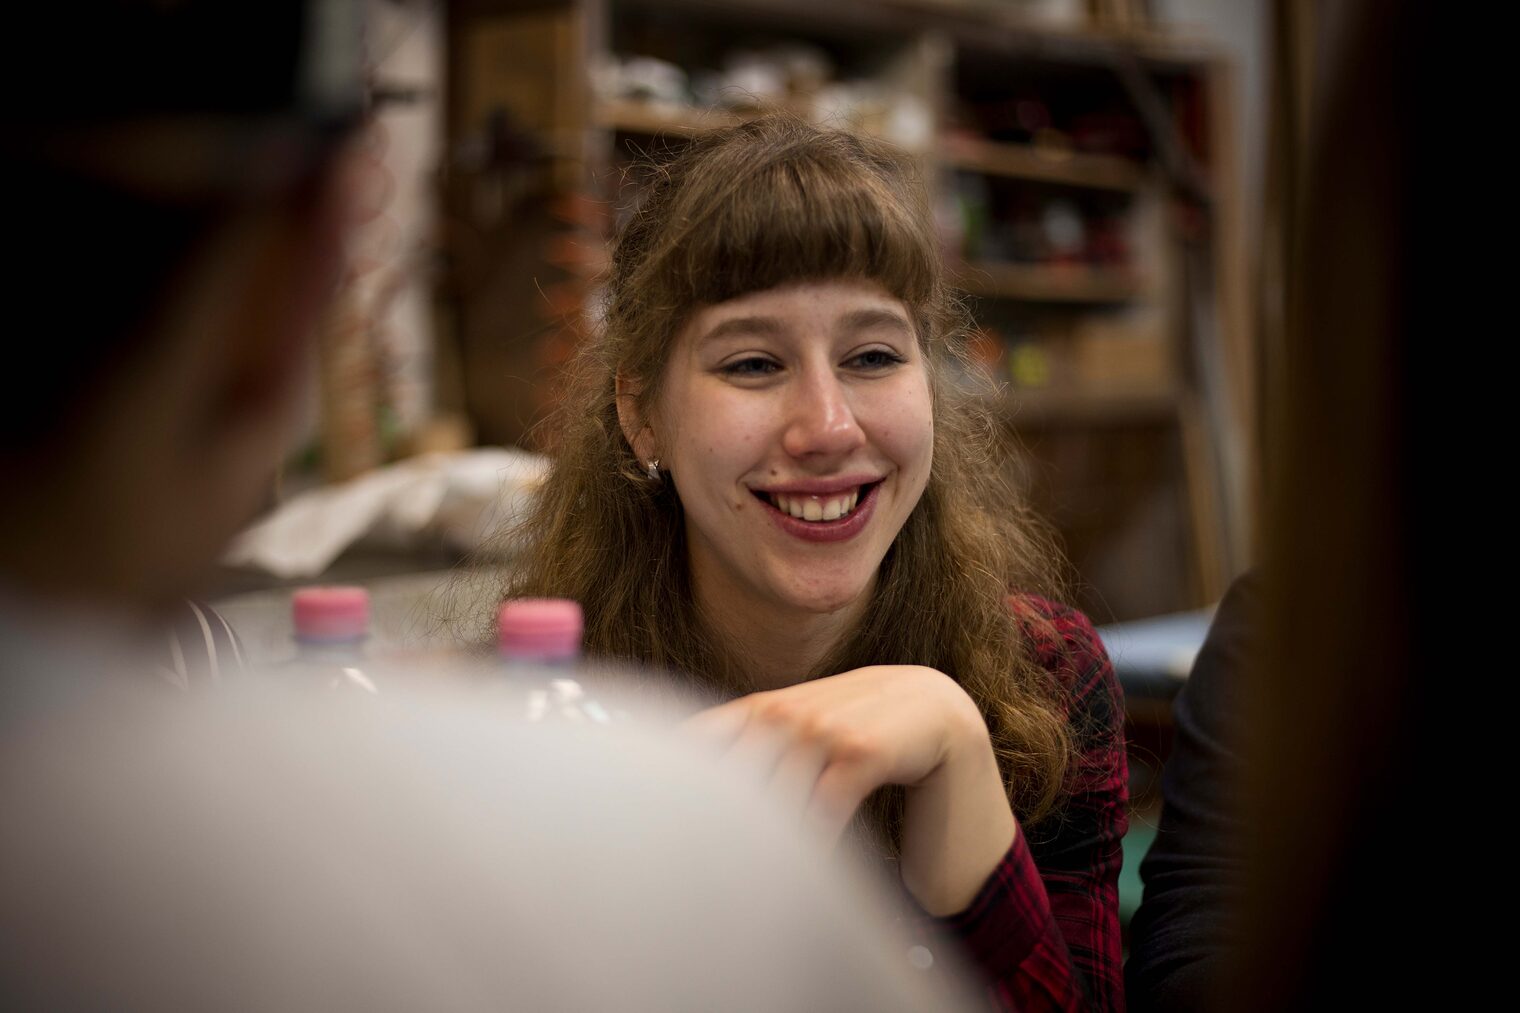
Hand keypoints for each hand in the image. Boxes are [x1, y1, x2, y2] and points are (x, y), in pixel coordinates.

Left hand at [685, 665, 1015, 914]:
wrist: (940, 711)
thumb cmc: (867, 730)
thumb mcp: (811, 726)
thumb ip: (760, 744)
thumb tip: (695, 779)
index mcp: (763, 708)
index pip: (699, 744)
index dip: (673, 786)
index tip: (658, 831)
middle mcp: (785, 712)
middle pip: (730, 778)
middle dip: (716, 828)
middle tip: (700, 873)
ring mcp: (822, 728)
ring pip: (774, 799)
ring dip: (765, 846)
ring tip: (750, 884)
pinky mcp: (861, 751)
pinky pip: (823, 807)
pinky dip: (812, 842)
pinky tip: (806, 873)